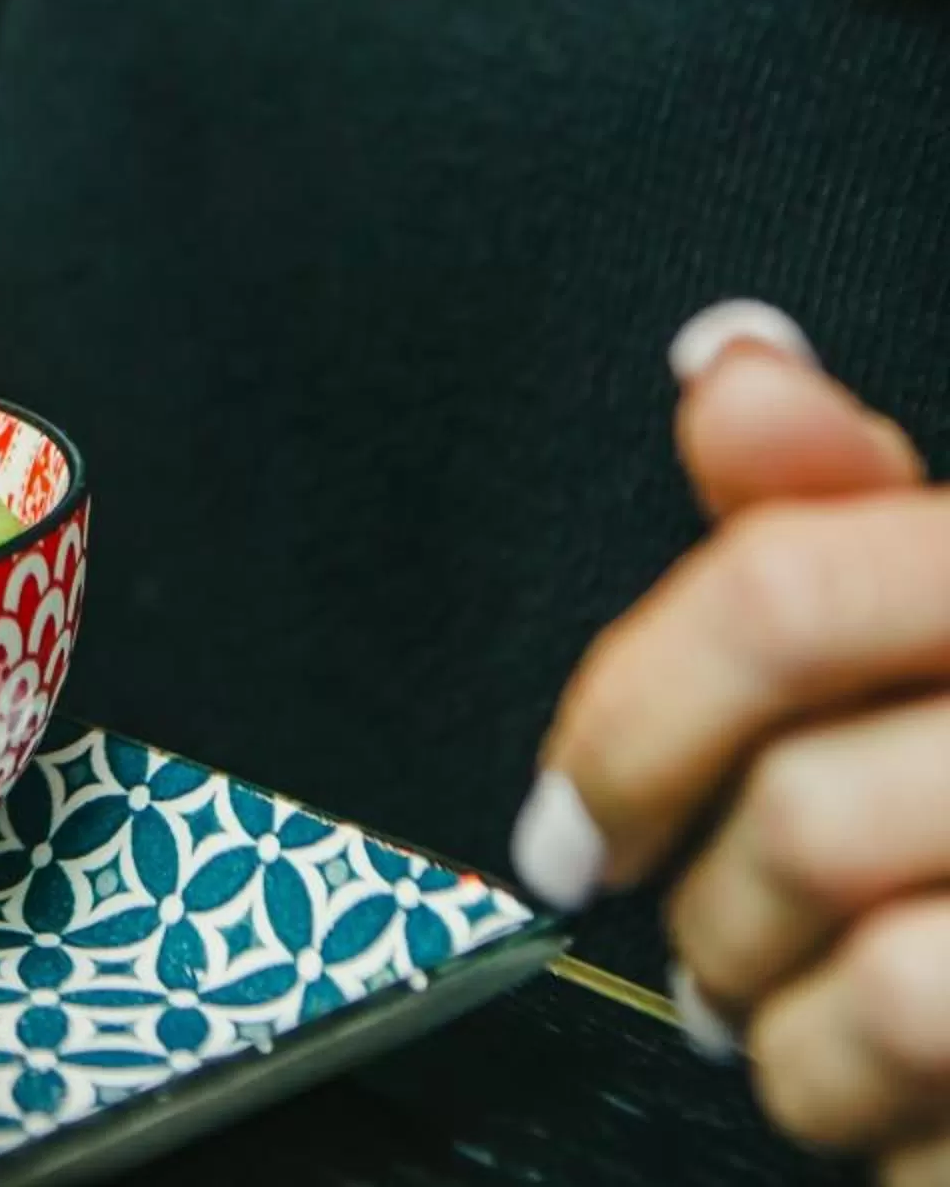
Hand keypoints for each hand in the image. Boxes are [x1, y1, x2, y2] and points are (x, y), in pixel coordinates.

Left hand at [514, 305, 949, 1180]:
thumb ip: (840, 494)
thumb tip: (729, 373)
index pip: (784, 601)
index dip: (633, 714)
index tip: (570, 817)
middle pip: (807, 819)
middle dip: (711, 902)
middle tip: (707, 925)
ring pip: (879, 991)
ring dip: (778, 1032)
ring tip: (784, 1010)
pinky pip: (935, 1120)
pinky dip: (860, 1120)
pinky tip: (876, 1090)